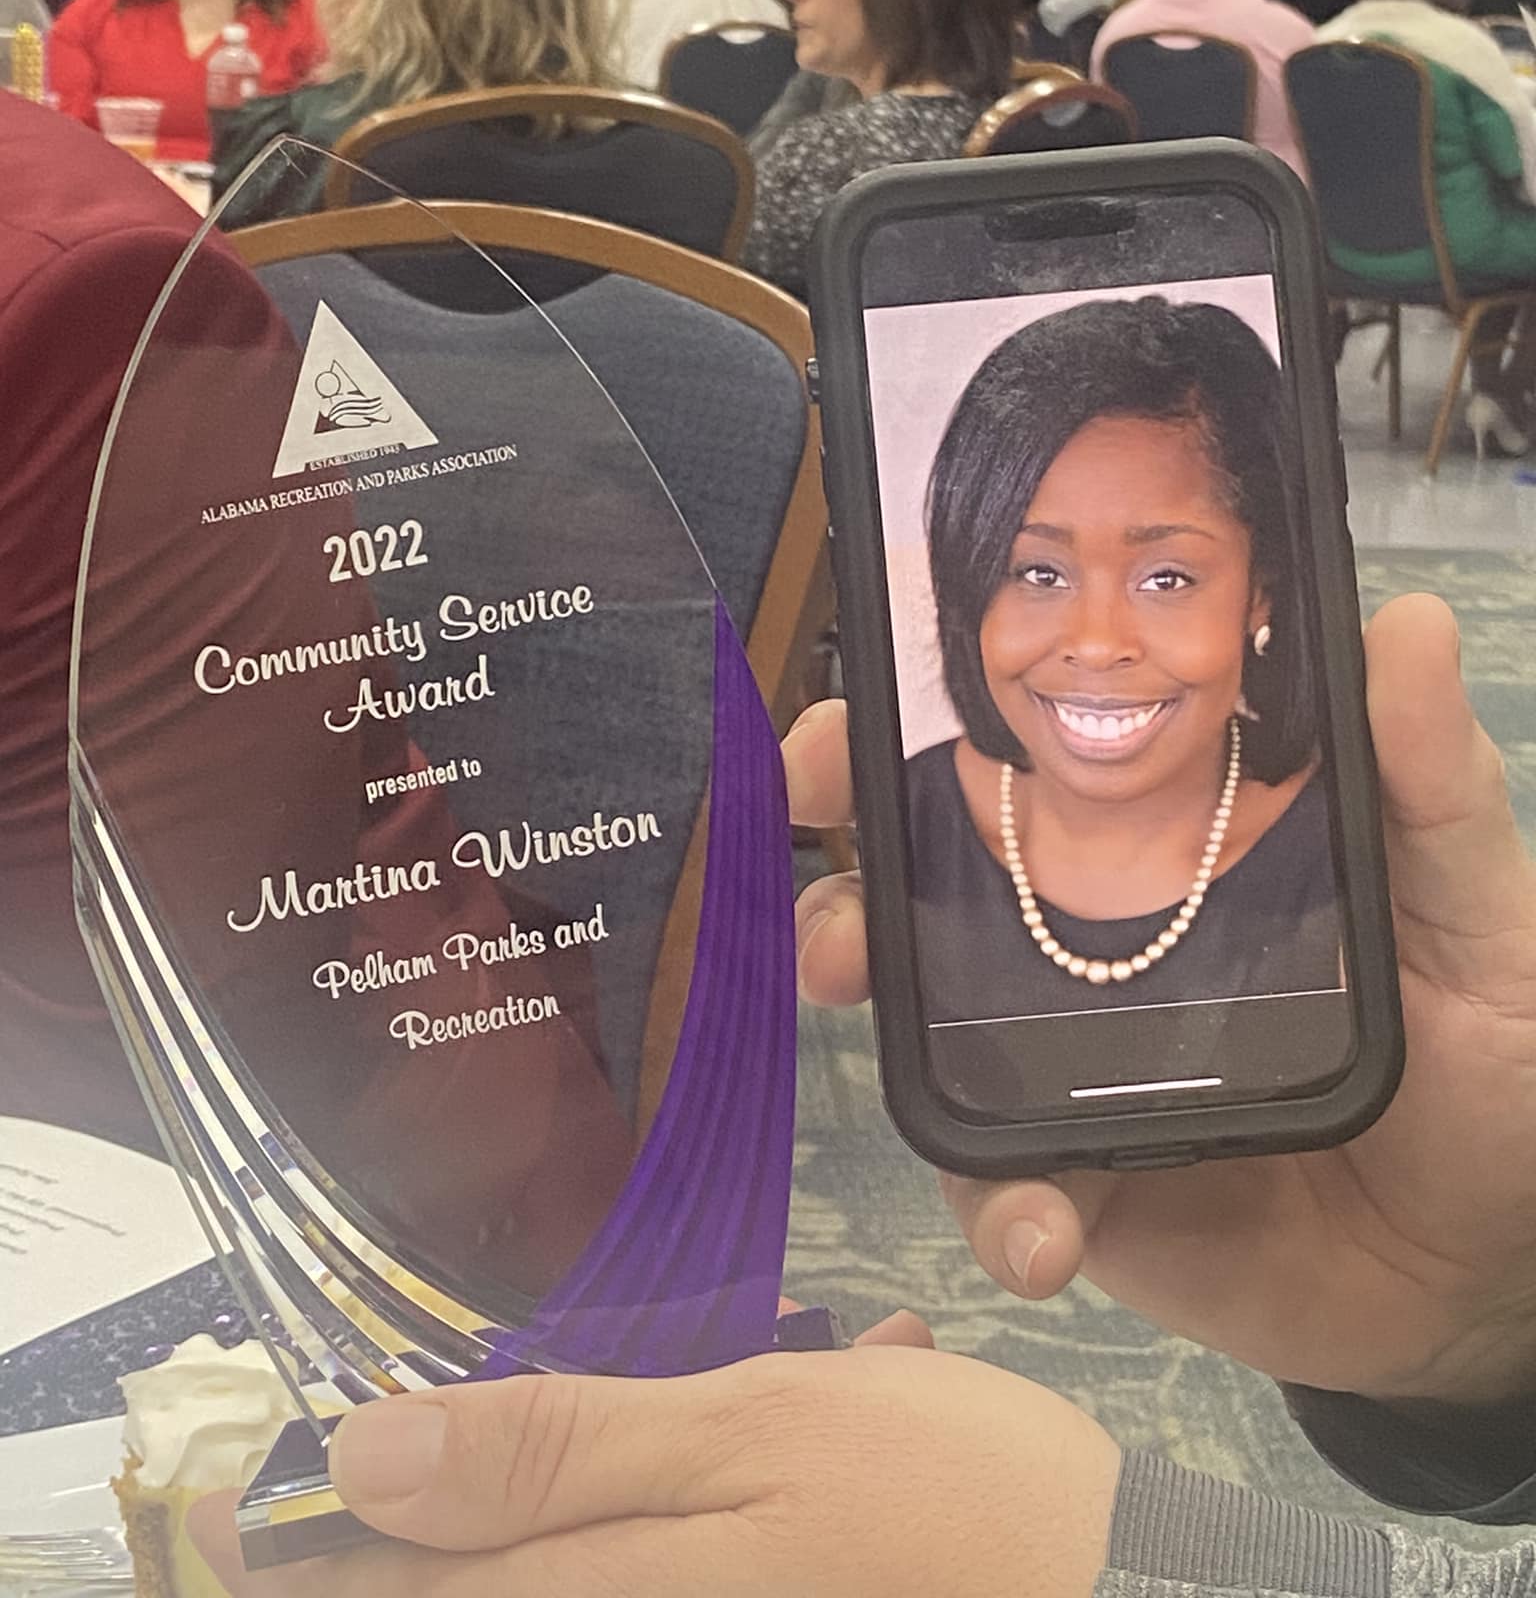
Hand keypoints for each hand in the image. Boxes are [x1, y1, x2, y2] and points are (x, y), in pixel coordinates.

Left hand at [190, 1338, 1117, 1596]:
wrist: (1110, 1587)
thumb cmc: (929, 1499)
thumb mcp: (744, 1438)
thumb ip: (551, 1453)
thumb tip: (359, 1456)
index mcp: (592, 1594)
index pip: (386, 1583)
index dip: (288, 1530)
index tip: (230, 1476)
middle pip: (457, 1579)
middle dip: (421, 1489)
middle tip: (418, 1405)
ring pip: (556, 1555)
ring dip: (558, 1460)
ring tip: (651, 1388)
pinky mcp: (737, 1589)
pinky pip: (639, 1551)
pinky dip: (645, 1482)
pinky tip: (750, 1409)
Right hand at [789, 593, 1535, 1406]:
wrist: (1485, 1271)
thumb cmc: (1490, 1060)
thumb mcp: (1476, 909)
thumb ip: (1431, 786)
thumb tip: (1407, 623)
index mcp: (1170, 845)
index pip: (1023, 763)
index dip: (918, 732)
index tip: (847, 727)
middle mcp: (1099, 939)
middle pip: (931, 881)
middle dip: (843, 868)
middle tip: (823, 880)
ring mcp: (1072, 1062)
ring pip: (927, 1021)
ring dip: (873, 1007)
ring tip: (864, 1005)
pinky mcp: (1080, 1181)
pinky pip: (997, 1186)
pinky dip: (998, 1207)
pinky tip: (1044, 1230)